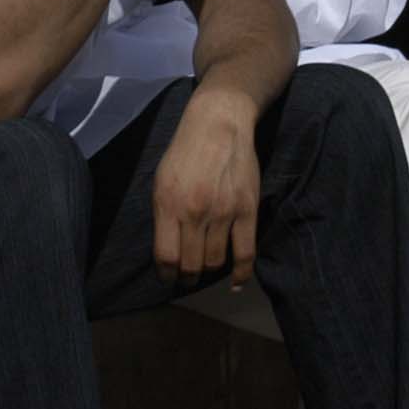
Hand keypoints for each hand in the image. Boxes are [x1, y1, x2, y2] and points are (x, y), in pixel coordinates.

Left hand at [153, 91, 262, 287]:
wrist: (218, 124)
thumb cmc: (185, 152)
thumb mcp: (161, 182)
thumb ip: (163, 216)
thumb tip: (168, 251)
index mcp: (168, 205)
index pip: (166, 257)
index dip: (166, 275)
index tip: (168, 277)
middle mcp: (194, 212)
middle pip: (191, 265)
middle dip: (186, 277)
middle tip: (186, 278)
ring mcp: (223, 213)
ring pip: (215, 261)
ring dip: (209, 271)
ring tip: (206, 269)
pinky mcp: (247, 210)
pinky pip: (246, 253)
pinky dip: (241, 274)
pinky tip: (236, 284)